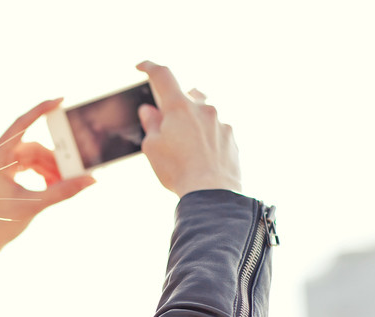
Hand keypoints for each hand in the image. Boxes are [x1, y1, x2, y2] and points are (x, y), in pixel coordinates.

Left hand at [0, 99, 94, 280]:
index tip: (60, 100)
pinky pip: (21, 164)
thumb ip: (63, 190)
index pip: (20, 125)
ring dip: (46, 168)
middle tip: (73, 171)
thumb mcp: (34, 205)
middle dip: (53, 159)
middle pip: (30, 147)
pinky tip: (50, 184)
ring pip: (28, 156)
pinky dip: (37, 172)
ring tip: (62, 183)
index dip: (41, 110)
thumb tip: (90, 180)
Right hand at [136, 61, 241, 197]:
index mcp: (179, 107)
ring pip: (204, 111)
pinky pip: (216, 129)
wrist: (211, 193)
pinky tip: (200, 157)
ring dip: (193, 121)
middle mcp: (203, 107)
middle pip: (188, 94)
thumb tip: (150, 110)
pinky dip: (206, 137)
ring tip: (185, 146)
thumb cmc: (177, 170)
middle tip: (166, 124)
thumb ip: (150, 124)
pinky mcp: (232, 136)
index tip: (142, 66)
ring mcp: (221, 121)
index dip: (150, 67)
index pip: (163, 76)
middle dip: (176, 104)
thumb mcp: (152, 148)